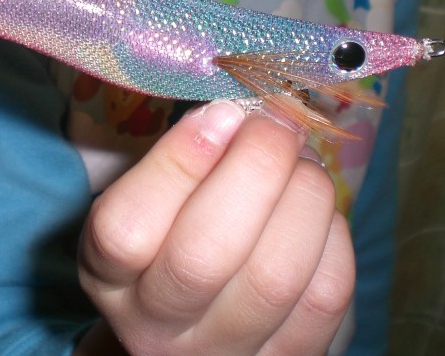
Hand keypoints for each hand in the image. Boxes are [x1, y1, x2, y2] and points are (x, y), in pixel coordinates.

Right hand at [76, 100, 354, 355]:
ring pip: (275, 276)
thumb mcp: (152, 201)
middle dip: (256, 168)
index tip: (220, 113)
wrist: (204, 328)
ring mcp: (226, 351)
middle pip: (205, 255)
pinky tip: (316, 209)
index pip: (125, 231)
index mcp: (112, 277)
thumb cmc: (175, 240)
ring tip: (302, 161)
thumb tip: (240, 112)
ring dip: (304, 194)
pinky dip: (332, 234)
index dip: (177, 163)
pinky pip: (326, 293)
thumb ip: (183, 159)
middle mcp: (158, 328)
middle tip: (275, 124)